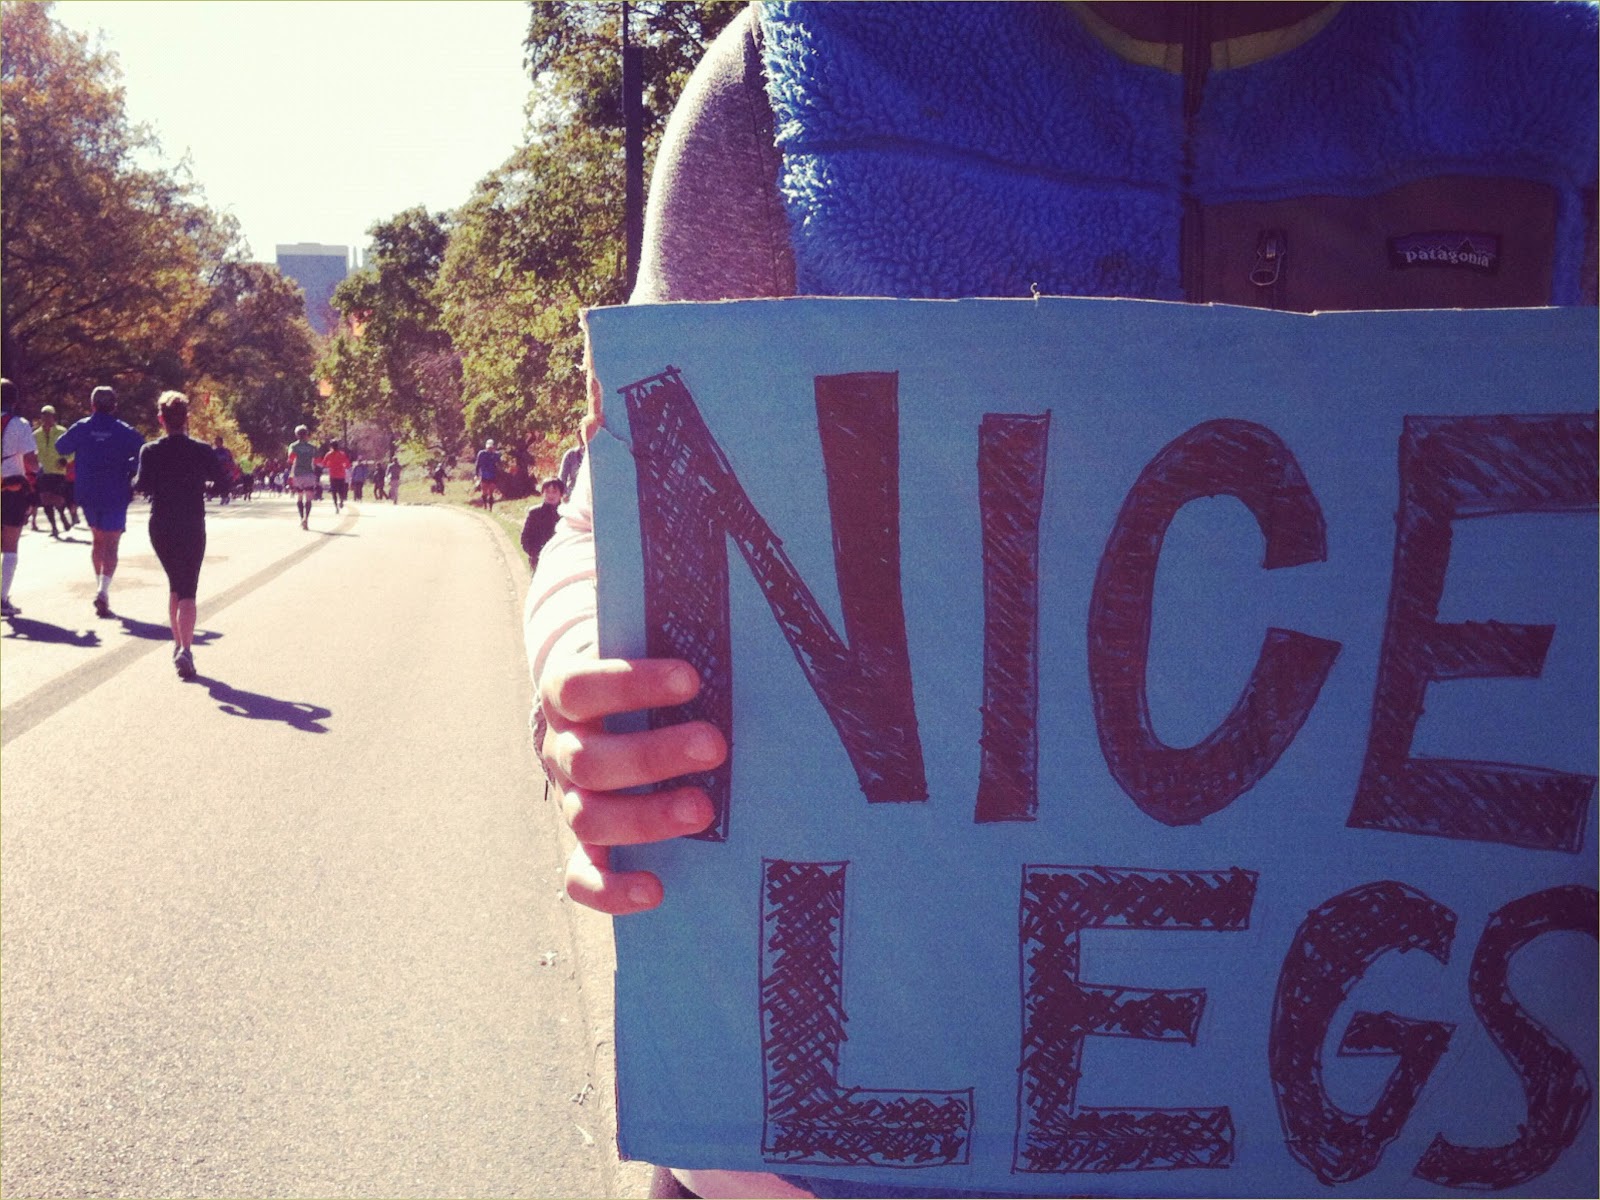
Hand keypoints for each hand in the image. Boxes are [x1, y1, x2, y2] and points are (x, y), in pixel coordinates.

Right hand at [538, 656, 724, 913]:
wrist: (605, 719)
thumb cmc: (645, 681)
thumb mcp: (648, 650)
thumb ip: (676, 633)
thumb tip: (735, 606)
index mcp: (566, 697)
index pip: (579, 688)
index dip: (630, 684)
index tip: (691, 679)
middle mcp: (563, 750)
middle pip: (589, 761)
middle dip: (654, 756)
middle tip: (716, 746)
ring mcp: (572, 800)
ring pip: (589, 817)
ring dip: (647, 816)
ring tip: (704, 809)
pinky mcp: (587, 845)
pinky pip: (582, 877)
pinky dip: (611, 890)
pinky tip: (655, 889)